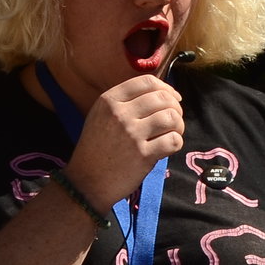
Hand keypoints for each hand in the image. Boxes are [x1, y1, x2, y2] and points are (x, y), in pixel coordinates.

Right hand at [62, 74, 185, 206]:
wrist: (86, 182)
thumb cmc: (97, 149)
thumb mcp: (100, 116)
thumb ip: (126, 101)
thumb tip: (165, 93)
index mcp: (109, 100)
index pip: (147, 81)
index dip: (166, 88)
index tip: (173, 99)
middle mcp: (120, 114)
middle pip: (163, 98)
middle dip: (176, 108)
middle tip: (174, 120)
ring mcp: (132, 134)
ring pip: (171, 117)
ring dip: (178, 126)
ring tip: (172, 134)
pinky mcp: (143, 155)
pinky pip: (173, 140)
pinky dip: (176, 143)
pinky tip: (167, 147)